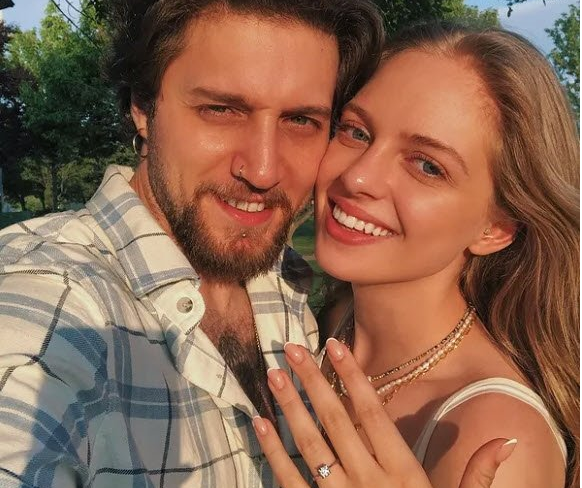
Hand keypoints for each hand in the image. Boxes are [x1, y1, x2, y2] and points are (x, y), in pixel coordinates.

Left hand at [253, 339, 515, 486]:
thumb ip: (481, 474)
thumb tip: (509, 440)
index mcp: (402, 475)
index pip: (373, 414)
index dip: (353, 378)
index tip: (335, 344)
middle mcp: (367, 482)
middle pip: (336, 421)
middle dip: (312, 381)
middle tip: (291, 347)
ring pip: (310, 446)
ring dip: (289, 408)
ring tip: (273, 374)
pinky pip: (291, 482)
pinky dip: (272, 452)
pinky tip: (258, 423)